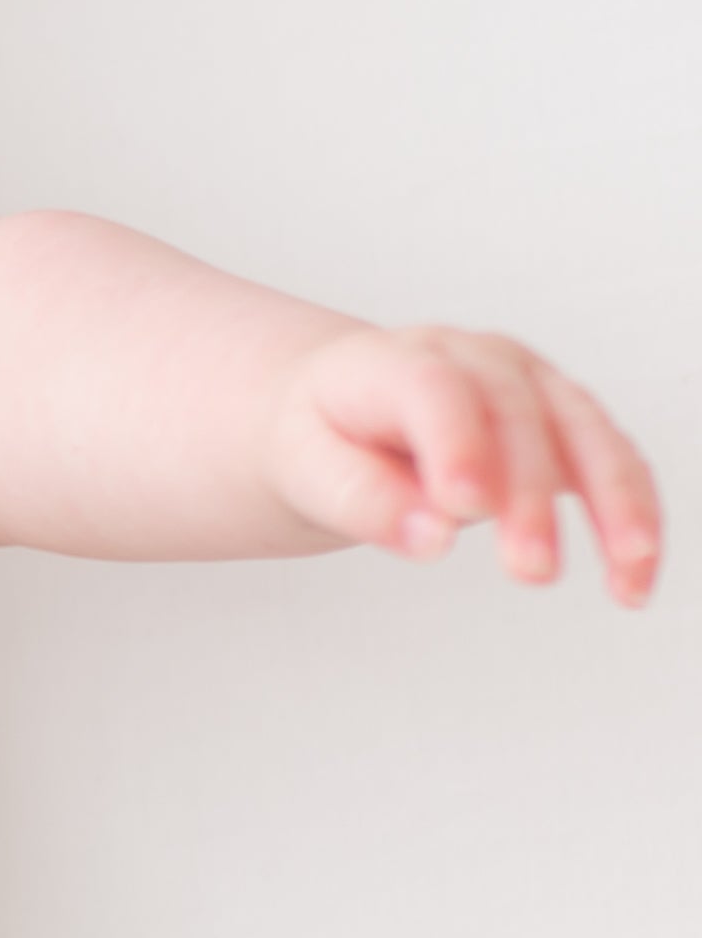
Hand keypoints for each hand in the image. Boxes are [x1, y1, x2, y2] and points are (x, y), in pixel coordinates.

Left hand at [266, 325, 662, 604]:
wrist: (335, 409)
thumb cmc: (320, 437)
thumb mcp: (303, 466)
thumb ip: (359, 497)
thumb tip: (429, 536)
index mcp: (390, 362)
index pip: (433, 390)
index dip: (455, 443)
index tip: (464, 505)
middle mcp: (470, 358)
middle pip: (514, 416)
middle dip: (529, 496)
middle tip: (530, 568)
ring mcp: (525, 383)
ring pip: (586, 432)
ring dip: (615, 504)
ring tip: (625, 577)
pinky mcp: (560, 420)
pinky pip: (611, 460)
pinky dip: (632, 515)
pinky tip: (633, 579)